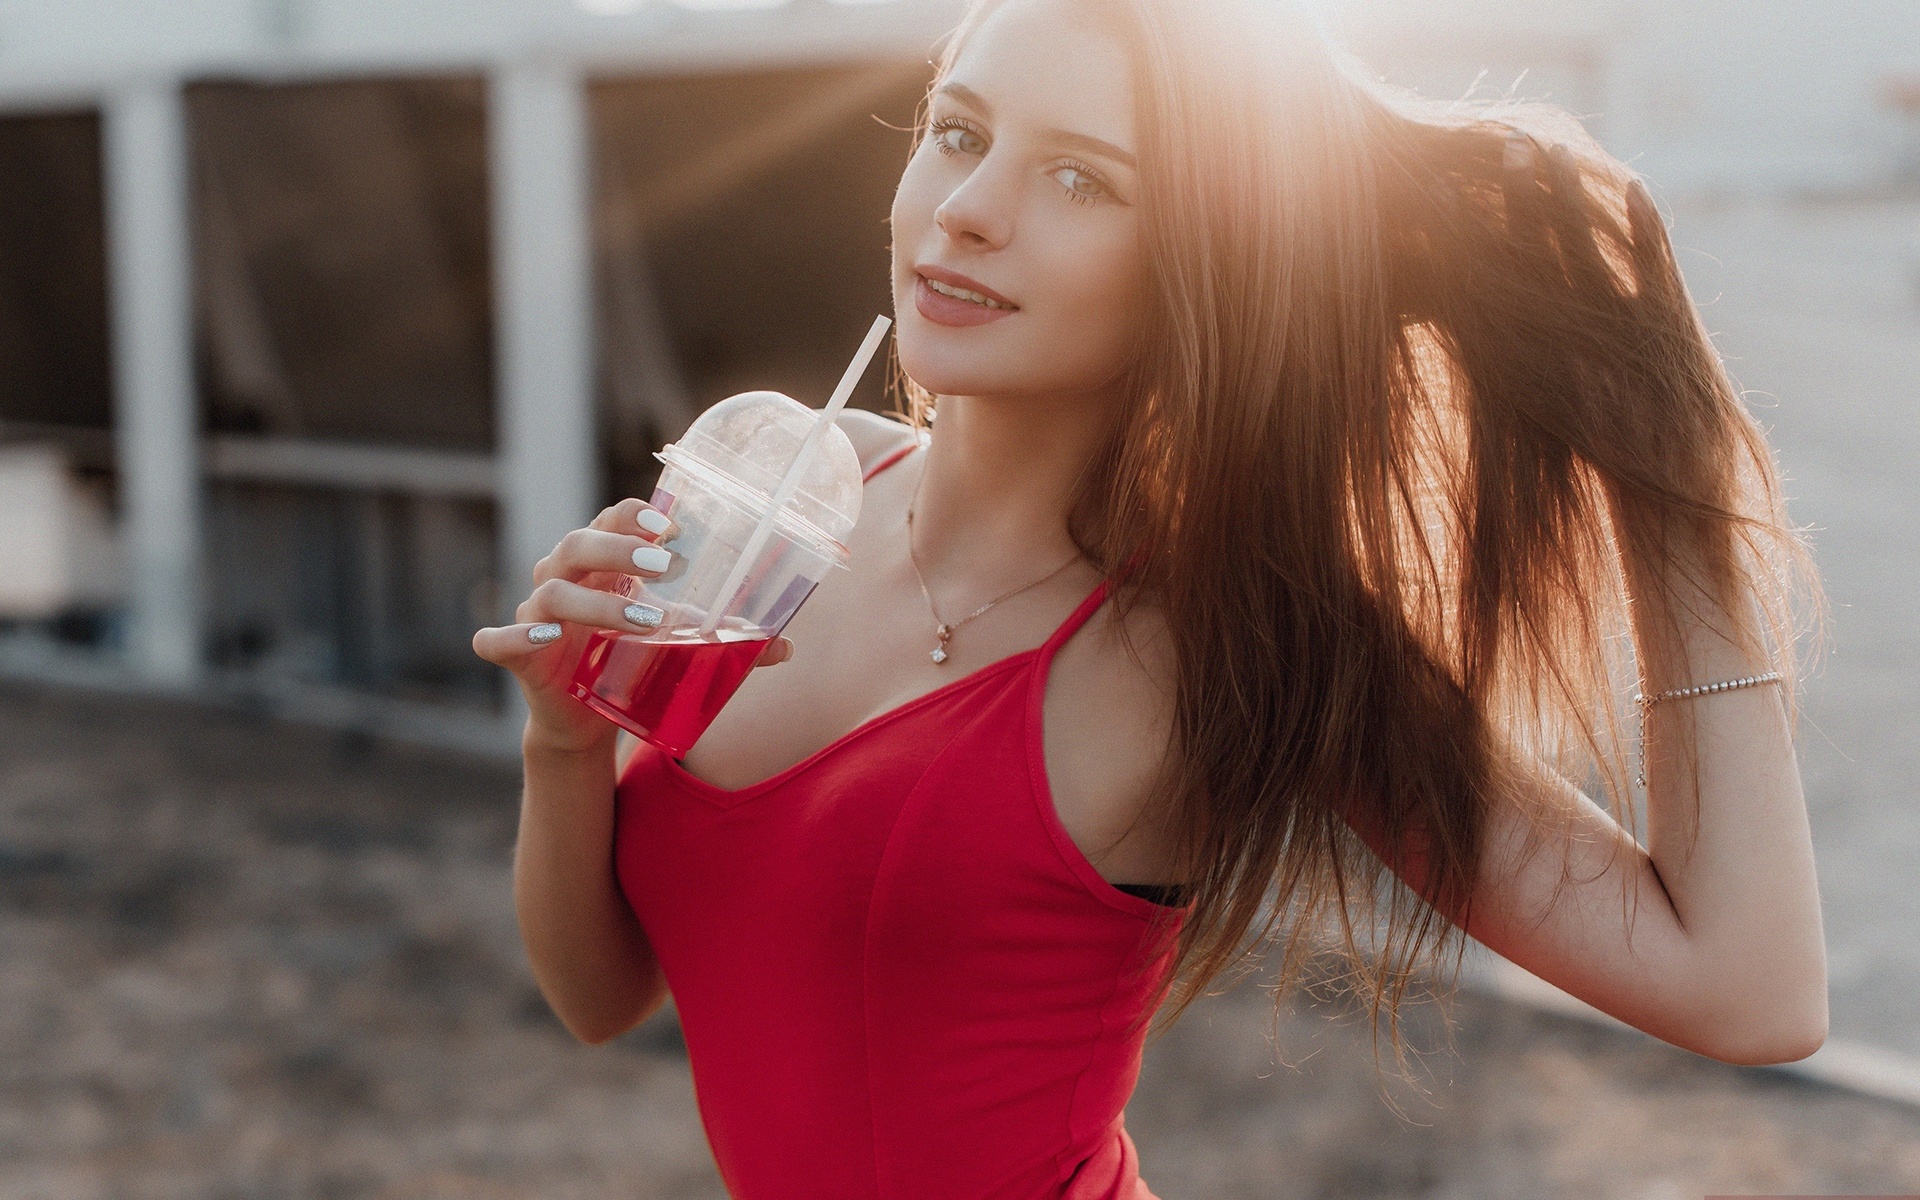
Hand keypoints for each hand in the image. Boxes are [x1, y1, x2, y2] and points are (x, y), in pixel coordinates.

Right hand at [471, 497, 794, 753]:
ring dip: (600, 603)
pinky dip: (518, 638)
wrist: (584, 715)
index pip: (612, 519)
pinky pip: (500, 641)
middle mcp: (563, 577)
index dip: (636, 515)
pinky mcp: (516, 655)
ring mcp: (536, 614)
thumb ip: (725, 644)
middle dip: (621, 549)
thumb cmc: (630, 659)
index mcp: (601, 563)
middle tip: (667, 566)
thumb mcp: (676, 647)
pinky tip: (548, 639)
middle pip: (578, 543)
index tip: (673, 524)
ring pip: (553, 592)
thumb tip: (786, 646)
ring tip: (647, 620)